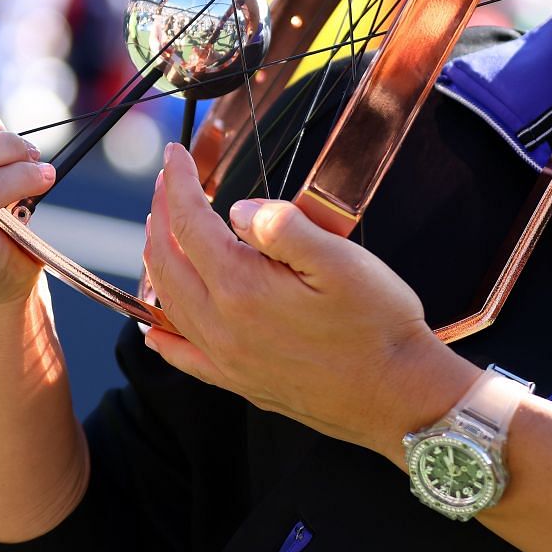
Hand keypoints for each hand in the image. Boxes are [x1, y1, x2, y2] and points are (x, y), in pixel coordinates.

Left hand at [141, 142, 471, 452]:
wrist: (398, 396)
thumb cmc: (378, 325)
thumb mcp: (341, 260)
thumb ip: (284, 227)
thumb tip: (239, 211)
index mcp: (242, 288)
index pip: (191, 224)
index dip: (178, 184)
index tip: (175, 156)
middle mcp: (223, 327)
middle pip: (168, 261)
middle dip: (161, 215)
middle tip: (166, 185)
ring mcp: (228, 359)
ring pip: (168, 304)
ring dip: (158, 261)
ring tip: (162, 232)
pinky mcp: (241, 382)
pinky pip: (184, 357)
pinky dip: (162, 335)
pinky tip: (154, 329)